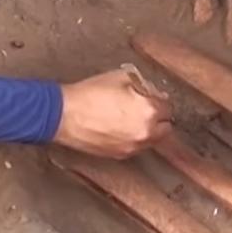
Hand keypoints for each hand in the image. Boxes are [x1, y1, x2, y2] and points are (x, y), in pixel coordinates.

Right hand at [54, 69, 172, 158]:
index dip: (159, 100)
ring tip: (130, 118)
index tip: (151, 97)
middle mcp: (146, 132)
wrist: (64, 115)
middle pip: (165, 128)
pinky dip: (133, 139)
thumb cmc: (90, 94)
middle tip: (144, 108)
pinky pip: (136, 147)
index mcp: (149, 110)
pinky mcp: (120, 155)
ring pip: (152, 140)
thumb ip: (143, 84)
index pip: (168, 107)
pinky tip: (120, 128)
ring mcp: (133, 147)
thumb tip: (154, 92)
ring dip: (148, 130)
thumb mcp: (121, 76)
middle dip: (158, 118)